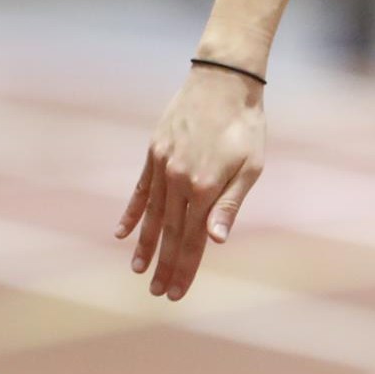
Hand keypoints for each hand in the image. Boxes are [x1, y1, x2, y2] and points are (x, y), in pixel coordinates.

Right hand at [114, 66, 265, 299]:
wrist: (224, 80)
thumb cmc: (246, 125)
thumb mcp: (251, 165)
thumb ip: (230, 205)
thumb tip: (216, 241)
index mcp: (205, 188)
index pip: (193, 239)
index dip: (185, 267)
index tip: (176, 292)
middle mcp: (178, 180)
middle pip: (170, 232)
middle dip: (165, 265)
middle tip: (158, 292)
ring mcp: (162, 165)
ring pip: (152, 214)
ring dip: (146, 245)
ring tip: (138, 271)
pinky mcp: (153, 152)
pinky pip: (140, 189)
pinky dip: (132, 212)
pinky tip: (123, 233)